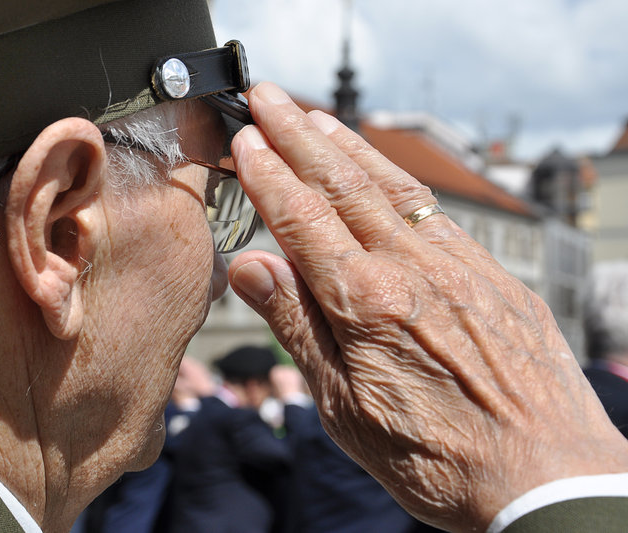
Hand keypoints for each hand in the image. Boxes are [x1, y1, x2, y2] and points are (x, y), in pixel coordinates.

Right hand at [228, 82, 627, 530]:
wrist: (543, 476)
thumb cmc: (439, 457)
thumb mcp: (344, 408)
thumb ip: (297, 327)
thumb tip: (251, 267)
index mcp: (366, 305)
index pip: (302, 220)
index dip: (268, 176)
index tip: (245, 142)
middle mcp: (412, 271)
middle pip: (342, 186)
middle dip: (298, 136)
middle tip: (267, 99)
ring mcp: (457, 266)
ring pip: (391, 189)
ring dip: (348, 147)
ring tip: (316, 117)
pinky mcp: (491, 274)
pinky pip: (434, 212)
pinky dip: (398, 180)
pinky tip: (383, 170)